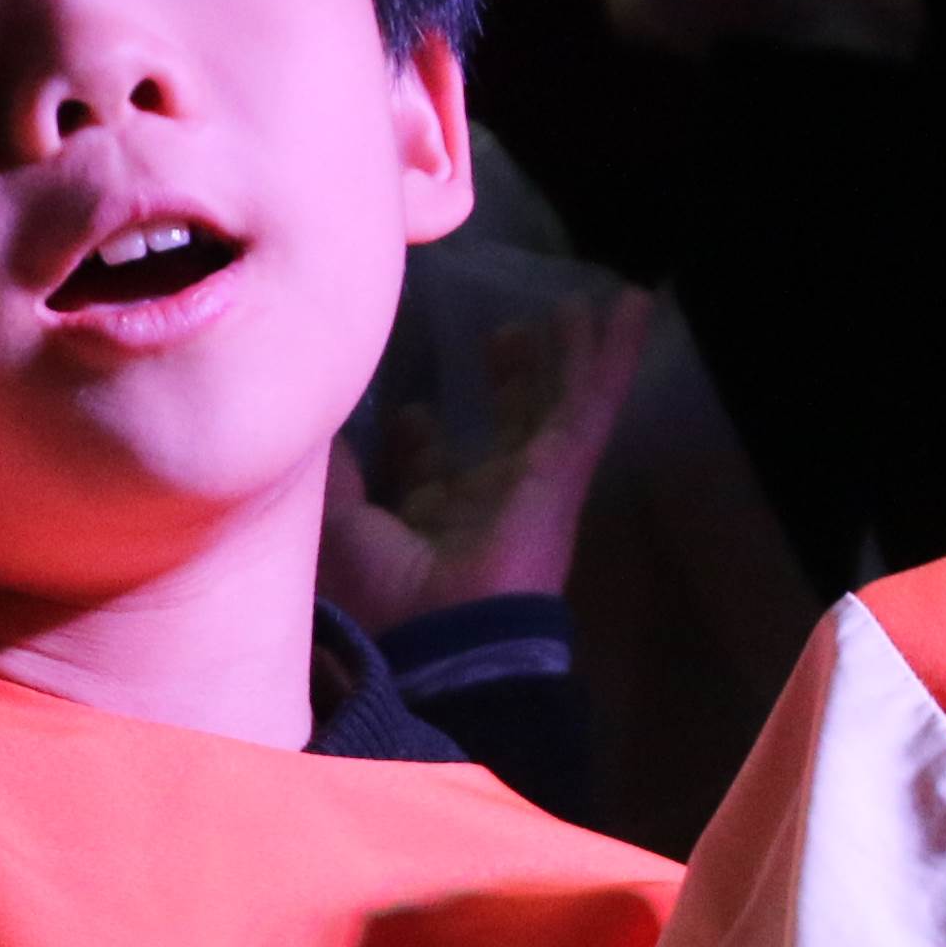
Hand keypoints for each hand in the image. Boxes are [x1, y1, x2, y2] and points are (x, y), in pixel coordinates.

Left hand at [320, 288, 653, 631]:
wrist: (443, 642)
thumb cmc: (386, 601)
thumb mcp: (340, 529)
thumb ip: (337, 478)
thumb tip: (315, 428)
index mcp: (435, 523)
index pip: (435, 470)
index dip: (421, 437)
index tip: (407, 407)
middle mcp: (487, 501)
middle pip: (507, 428)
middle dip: (508, 382)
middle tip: (505, 333)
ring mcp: (535, 483)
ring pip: (558, 403)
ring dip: (567, 354)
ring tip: (574, 307)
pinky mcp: (566, 468)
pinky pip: (594, 398)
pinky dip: (613, 351)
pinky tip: (631, 304)